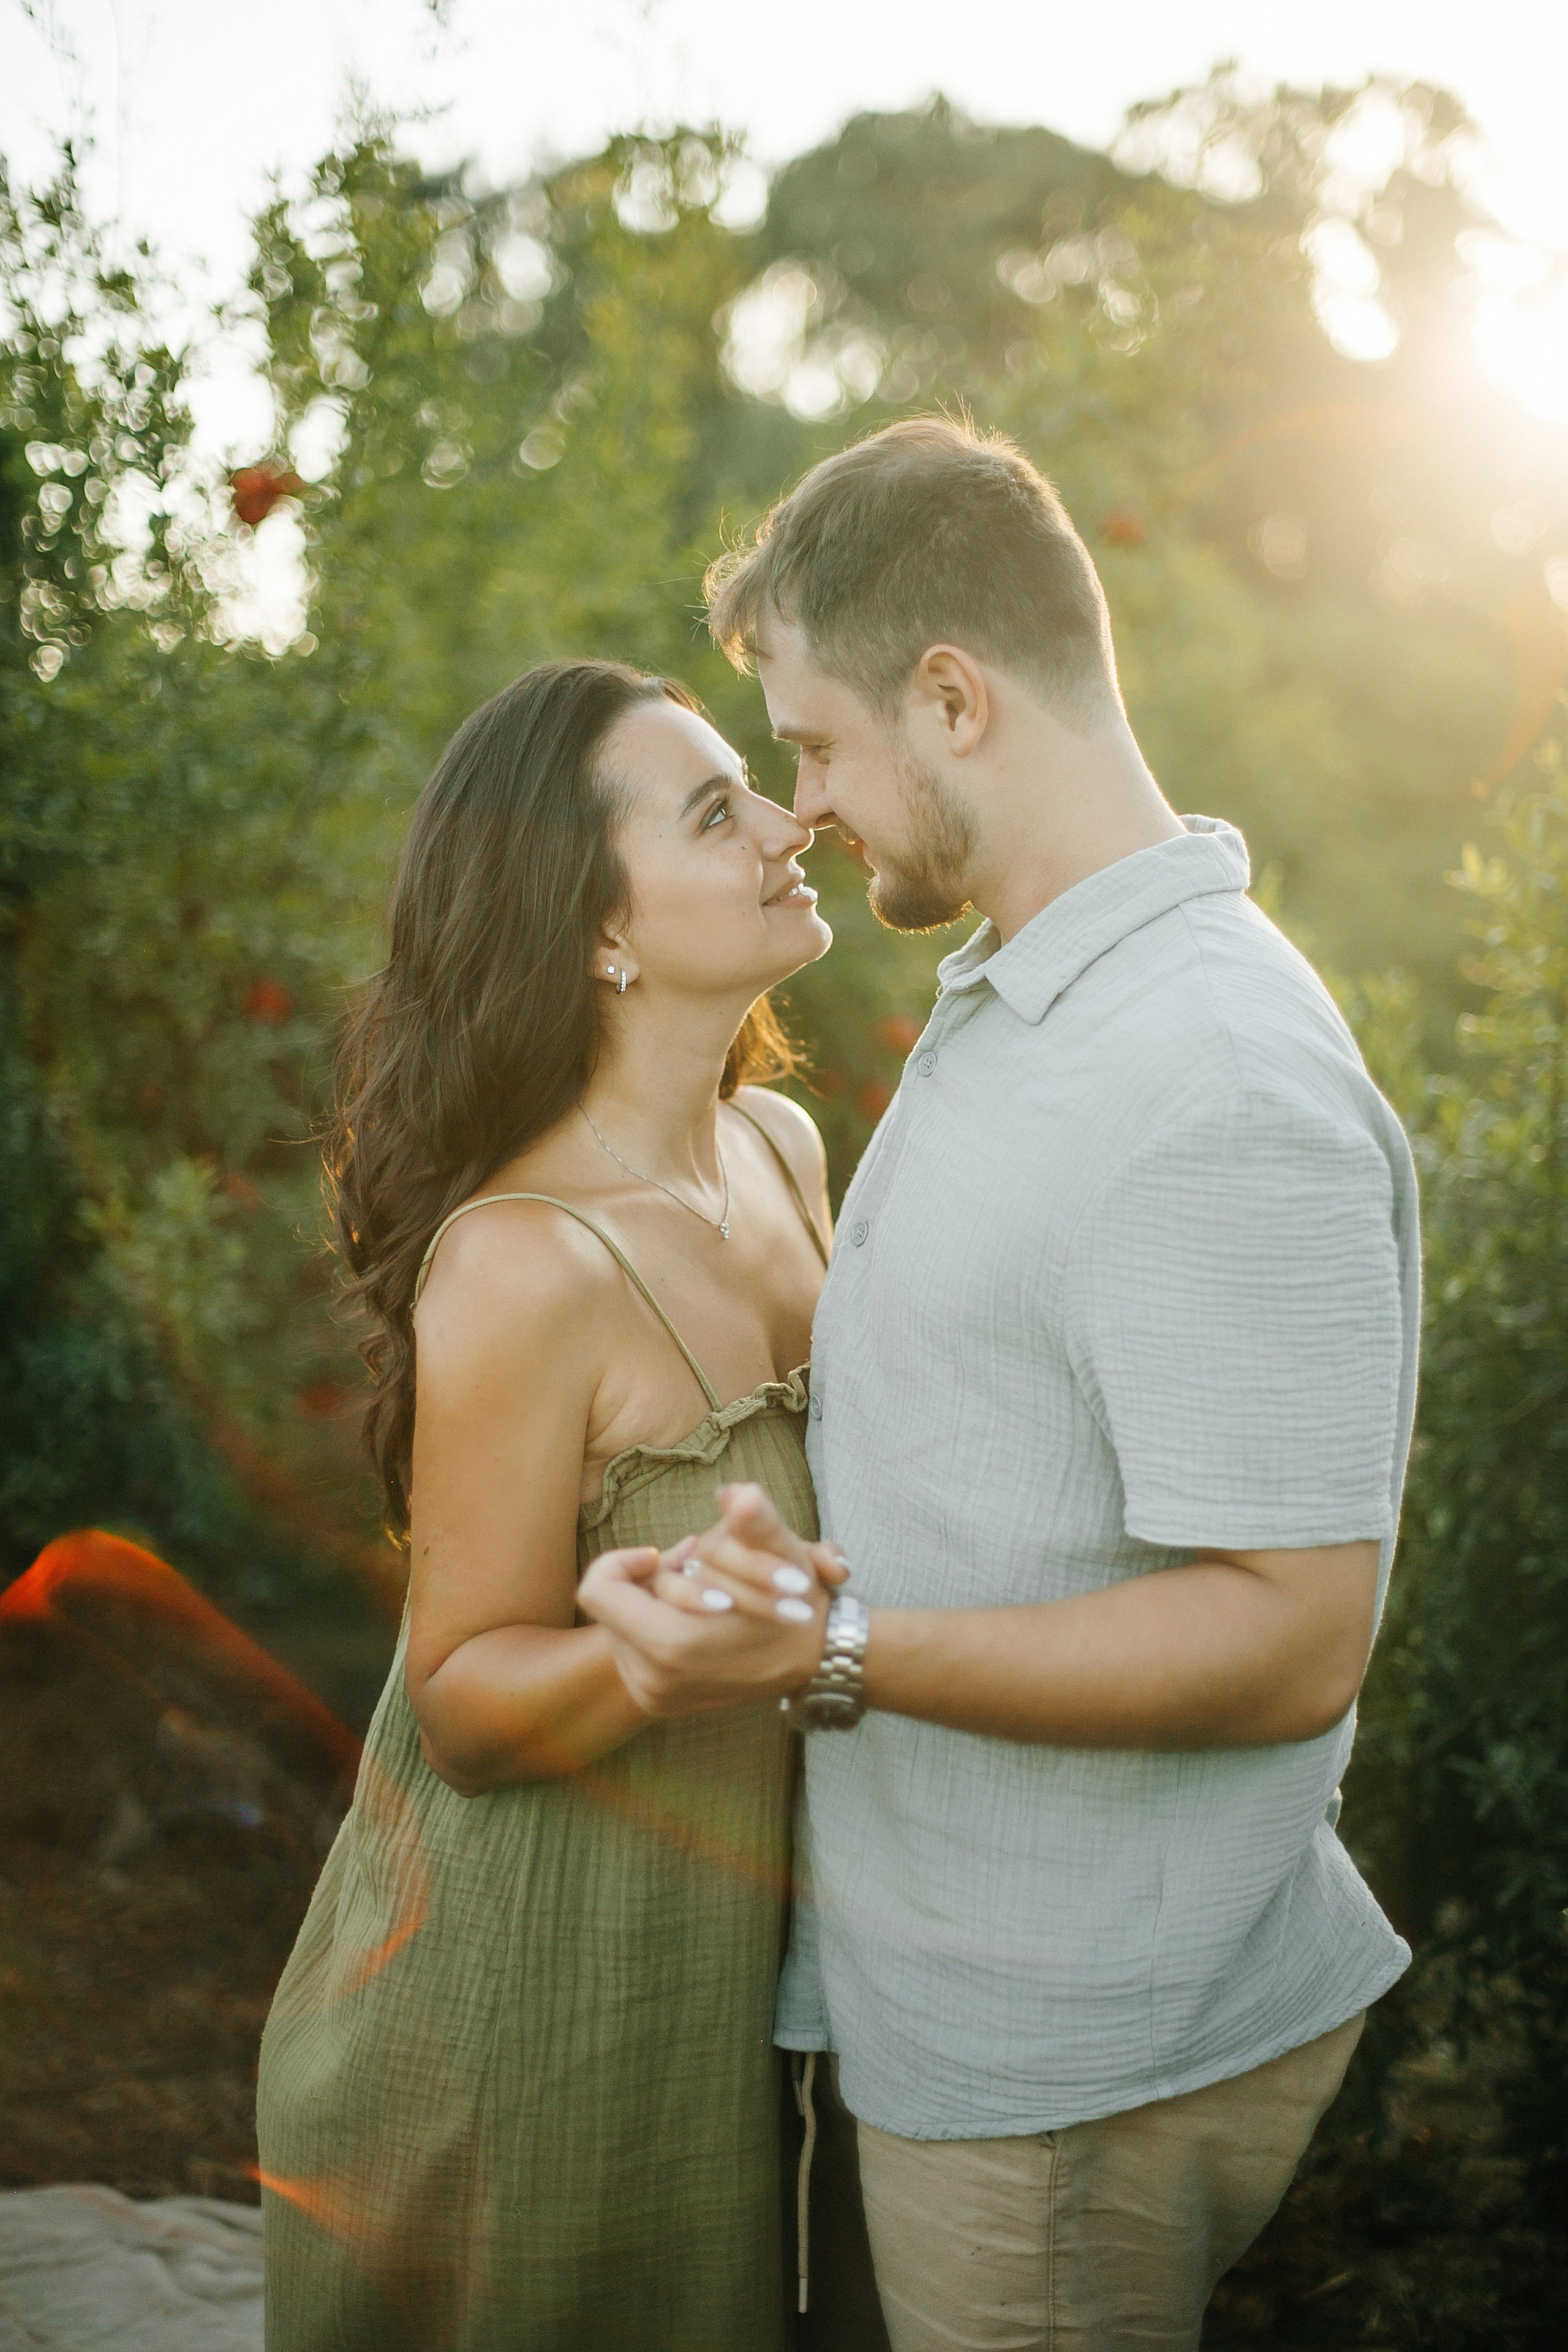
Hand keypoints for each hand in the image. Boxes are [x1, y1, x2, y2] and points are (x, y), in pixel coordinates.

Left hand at [576, 1486, 846, 1720]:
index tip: (662, 1554)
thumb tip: (738, 1495)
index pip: (597, 1590)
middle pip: (613, 1606)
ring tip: (704, 1589)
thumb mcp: (781, 1553)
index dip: (622, 1561)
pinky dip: (657, 1626)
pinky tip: (697, 1616)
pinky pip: (632, 1651)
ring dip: (655, 1602)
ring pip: (621, 1628)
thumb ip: (755, 1520)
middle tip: (698, 1563)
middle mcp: (653, 1679)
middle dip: (652, 1578)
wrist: (815, 1660)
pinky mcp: (658, 1704)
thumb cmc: (795, 1599)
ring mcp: (654, 1696)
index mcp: (672, 1644)